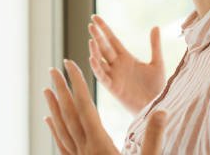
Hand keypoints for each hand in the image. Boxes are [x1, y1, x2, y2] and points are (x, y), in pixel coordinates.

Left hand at [42, 59, 166, 154]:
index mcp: (100, 146)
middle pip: (69, 114)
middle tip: (53, 70)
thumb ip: (154, 139)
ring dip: (54, 107)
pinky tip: (49, 121)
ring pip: (61, 129)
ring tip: (46, 90)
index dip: (76, 83)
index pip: (84, 106)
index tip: (69, 64)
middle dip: (61, 90)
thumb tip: (162, 111)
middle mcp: (84, 152)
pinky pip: (62, 146)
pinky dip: (55, 130)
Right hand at [88, 15, 165, 114]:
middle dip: (98, 36)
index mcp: (126, 58)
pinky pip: (102, 77)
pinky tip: (92, 58)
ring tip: (91, 40)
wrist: (158, 106)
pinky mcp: (114, 88)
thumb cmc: (157, 87)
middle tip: (91, 24)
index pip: (112, 40)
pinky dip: (96, 68)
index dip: (104, 29)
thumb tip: (155, 26)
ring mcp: (114, 76)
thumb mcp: (157, 63)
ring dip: (95, 51)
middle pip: (104, 48)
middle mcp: (117, 65)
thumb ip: (154, 45)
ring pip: (100, 61)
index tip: (94, 17)